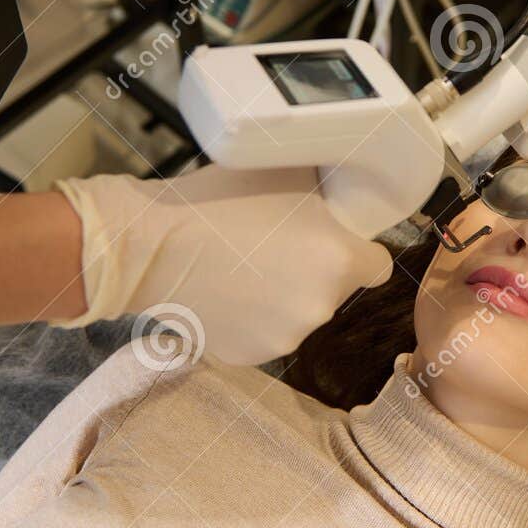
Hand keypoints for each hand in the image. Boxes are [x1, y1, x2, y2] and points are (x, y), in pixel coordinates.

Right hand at [54, 165, 392, 364]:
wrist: (150, 244)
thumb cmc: (219, 199)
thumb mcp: (287, 171)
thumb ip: (327, 189)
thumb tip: (343, 189)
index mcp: (340, 262)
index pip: (378, 265)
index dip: (358, 248)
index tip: (335, 238)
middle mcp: (322, 308)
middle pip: (335, 289)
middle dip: (314, 269)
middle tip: (275, 242)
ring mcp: (285, 338)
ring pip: (298, 313)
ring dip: (282, 294)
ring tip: (242, 264)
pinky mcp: (250, 356)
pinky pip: (264, 333)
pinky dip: (250, 317)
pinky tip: (225, 289)